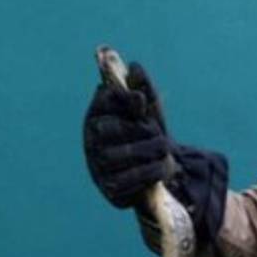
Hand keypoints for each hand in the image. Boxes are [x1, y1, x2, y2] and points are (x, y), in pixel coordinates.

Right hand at [82, 61, 230, 247]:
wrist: (160, 167)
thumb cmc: (150, 133)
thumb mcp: (150, 110)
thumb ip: (144, 88)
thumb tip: (134, 67)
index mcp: (97, 115)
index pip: (104, 100)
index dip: (123, 99)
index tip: (141, 102)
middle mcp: (91, 141)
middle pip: (115, 130)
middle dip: (144, 130)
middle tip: (160, 134)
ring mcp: (98, 167)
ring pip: (123, 155)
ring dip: (152, 151)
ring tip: (164, 150)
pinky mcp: (109, 189)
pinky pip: (130, 180)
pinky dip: (151, 172)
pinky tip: (161, 167)